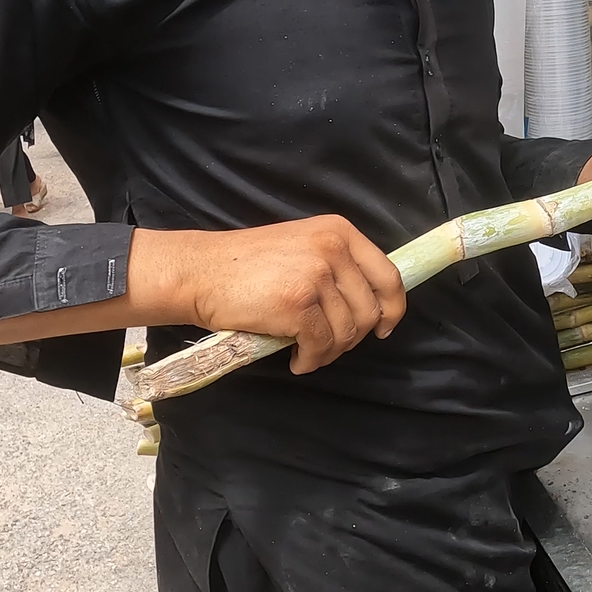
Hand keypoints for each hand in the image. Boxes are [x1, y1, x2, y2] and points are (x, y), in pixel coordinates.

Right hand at [129, 217, 405, 374]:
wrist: (199, 272)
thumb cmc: (246, 265)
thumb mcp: (302, 246)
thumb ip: (336, 265)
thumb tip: (370, 306)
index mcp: (340, 232)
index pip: (388, 276)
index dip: (392, 308)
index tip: (384, 328)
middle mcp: (334, 249)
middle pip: (368, 310)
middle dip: (352, 338)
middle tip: (328, 347)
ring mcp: (317, 275)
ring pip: (346, 332)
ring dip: (328, 352)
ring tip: (308, 353)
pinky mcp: (298, 304)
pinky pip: (320, 345)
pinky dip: (310, 360)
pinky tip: (296, 360)